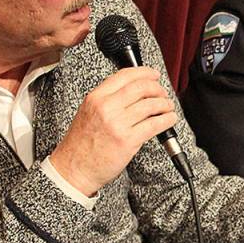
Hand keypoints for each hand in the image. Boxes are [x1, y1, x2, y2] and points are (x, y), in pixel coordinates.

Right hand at [51, 67, 177, 195]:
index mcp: (96, 98)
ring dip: (165, 104)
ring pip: (150, 105)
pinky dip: (167, 120)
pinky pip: (154, 125)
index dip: (144, 72)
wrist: (73, 169)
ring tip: (168, 107)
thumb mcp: (88, 113)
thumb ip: (107, 100)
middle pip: (141, 87)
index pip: (125, 75)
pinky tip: (169, 119)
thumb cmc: (80, 145)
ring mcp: (117, 123)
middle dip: (157, 88)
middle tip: (162, 93)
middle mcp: (106, 107)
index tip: (153, 74)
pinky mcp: (128, 140)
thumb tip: (132, 92)